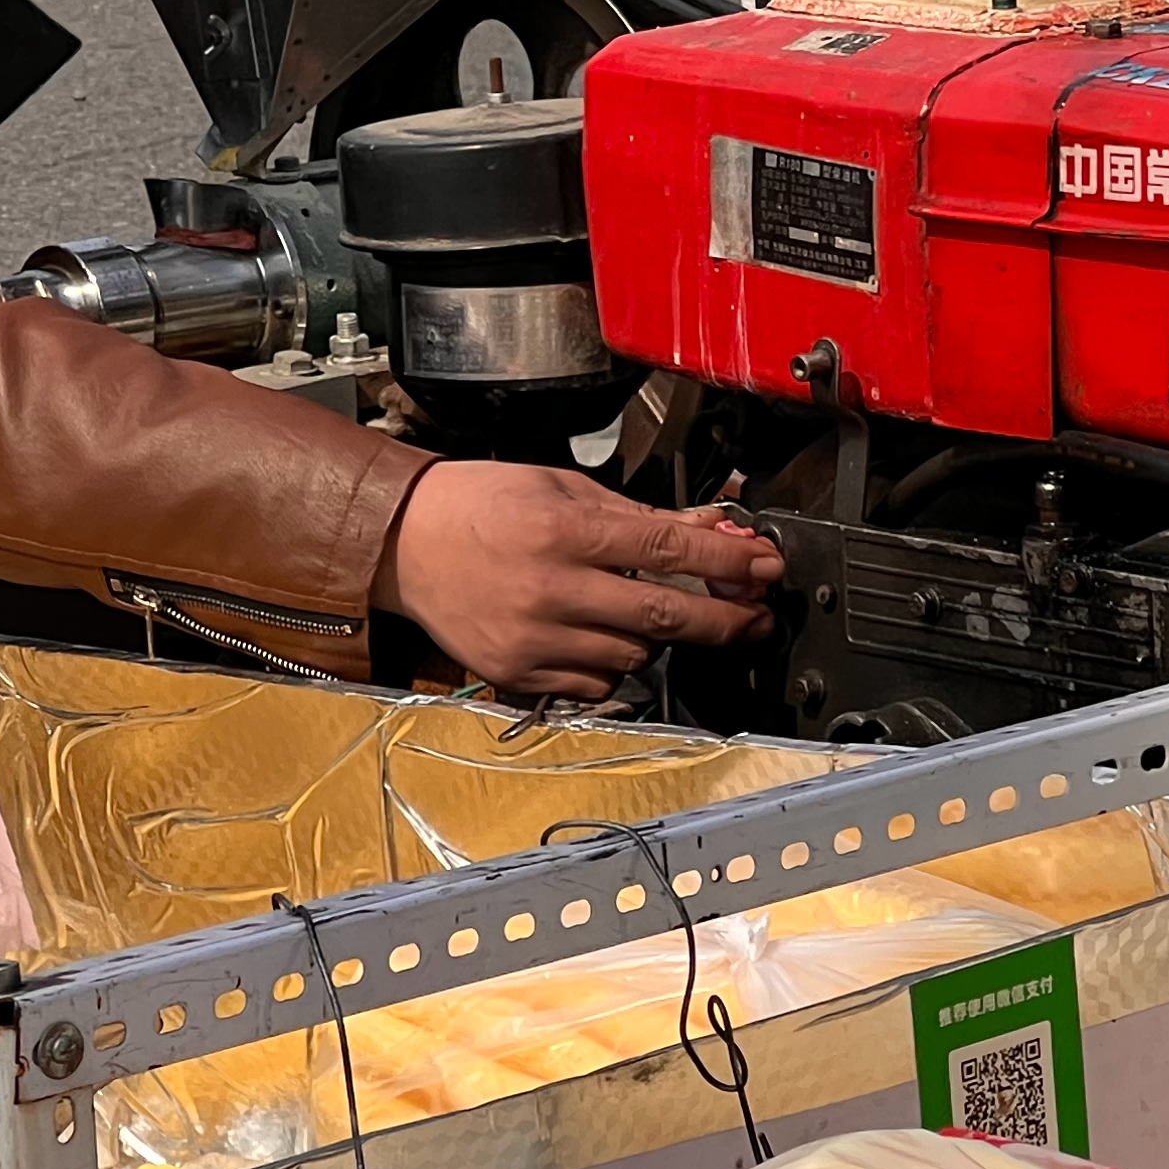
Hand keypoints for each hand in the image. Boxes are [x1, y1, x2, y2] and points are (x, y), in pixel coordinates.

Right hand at [373, 464, 784, 700]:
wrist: (404, 542)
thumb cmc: (480, 504)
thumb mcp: (563, 487)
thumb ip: (638, 514)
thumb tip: (708, 526)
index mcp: (565, 531)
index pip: (668, 547)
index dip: (728, 561)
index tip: (765, 567)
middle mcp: (553, 588)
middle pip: (665, 614)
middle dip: (724, 618)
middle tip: (756, 617)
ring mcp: (536, 638)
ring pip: (635, 654)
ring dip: (660, 636)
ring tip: (649, 610)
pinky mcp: (520, 673)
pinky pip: (596, 681)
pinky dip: (614, 663)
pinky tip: (602, 635)